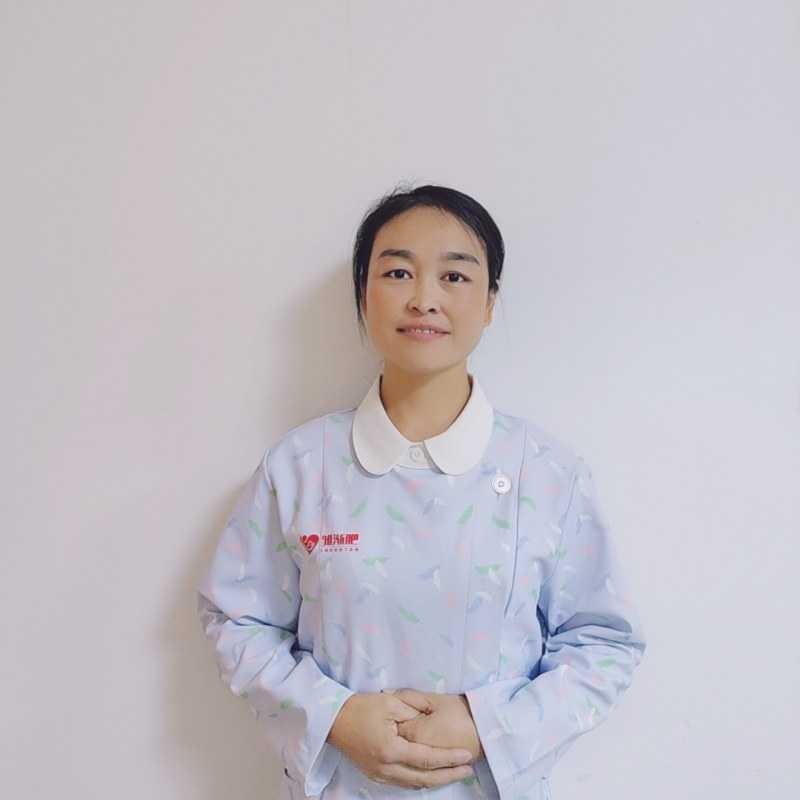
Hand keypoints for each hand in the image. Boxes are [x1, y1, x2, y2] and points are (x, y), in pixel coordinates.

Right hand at [327, 692, 475, 788]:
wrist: (333, 720)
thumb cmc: (361, 707)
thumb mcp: (391, 703)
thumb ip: (415, 711)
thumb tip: (433, 718)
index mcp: (391, 750)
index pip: (427, 758)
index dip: (449, 759)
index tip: (466, 756)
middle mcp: (386, 768)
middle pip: (424, 778)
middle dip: (448, 775)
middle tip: (467, 769)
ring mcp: (380, 774)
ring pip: (414, 784)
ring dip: (436, 780)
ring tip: (454, 772)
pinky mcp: (375, 774)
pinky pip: (403, 782)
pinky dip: (420, 780)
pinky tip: (431, 774)